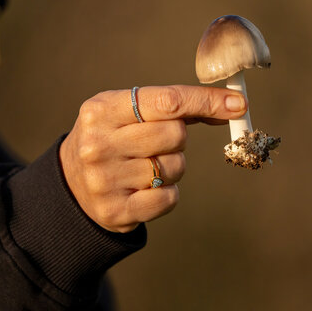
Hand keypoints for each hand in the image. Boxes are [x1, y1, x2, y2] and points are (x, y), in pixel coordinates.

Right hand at [59, 85, 247, 232]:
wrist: (73, 183)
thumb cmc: (115, 138)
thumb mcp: (130, 112)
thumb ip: (177, 106)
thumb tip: (233, 104)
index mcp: (102, 109)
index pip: (168, 101)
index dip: (207, 101)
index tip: (238, 104)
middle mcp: (99, 143)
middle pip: (175, 135)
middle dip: (178, 138)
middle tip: (159, 142)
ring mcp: (104, 179)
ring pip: (175, 168)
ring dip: (172, 167)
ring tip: (146, 166)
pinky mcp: (115, 211)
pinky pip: (169, 198)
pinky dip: (168, 192)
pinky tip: (147, 188)